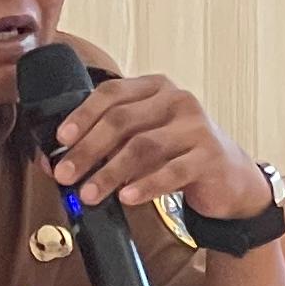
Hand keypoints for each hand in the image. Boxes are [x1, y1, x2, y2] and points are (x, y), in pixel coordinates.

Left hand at [47, 69, 266, 218]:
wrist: (230, 179)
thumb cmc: (176, 156)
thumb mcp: (141, 141)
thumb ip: (104, 145)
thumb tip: (54, 162)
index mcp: (155, 88)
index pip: (111, 92)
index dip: (82, 115)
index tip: (61, 139)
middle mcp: (177, 100)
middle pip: (122, 121)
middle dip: (88, 149)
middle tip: (65, 174)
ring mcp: (196, 127)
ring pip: (144, 146)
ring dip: (110, 172)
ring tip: (89, 194)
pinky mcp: (210, 156)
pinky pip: (172, 171)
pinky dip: (146, 185)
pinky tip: (127, 197)